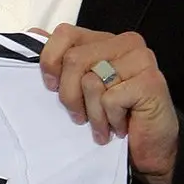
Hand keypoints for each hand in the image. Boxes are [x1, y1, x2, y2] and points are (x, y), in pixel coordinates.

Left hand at [36, 24, 178, 183]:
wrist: (148, 150)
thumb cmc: (111, 118)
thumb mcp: (78, 87)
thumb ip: (60, 59)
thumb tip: (32, 33)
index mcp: (105, 40)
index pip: (65, 33)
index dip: (50, 62)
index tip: (52, 87)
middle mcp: (125, 43)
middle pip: (74, 60)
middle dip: (70, 96)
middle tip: (80, 116)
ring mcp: (141, 60)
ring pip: (90, 81)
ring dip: (92, 113)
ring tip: (103, 123)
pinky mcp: (150, 81)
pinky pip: (110, 99)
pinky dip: (110, 120)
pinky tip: (121, 126)